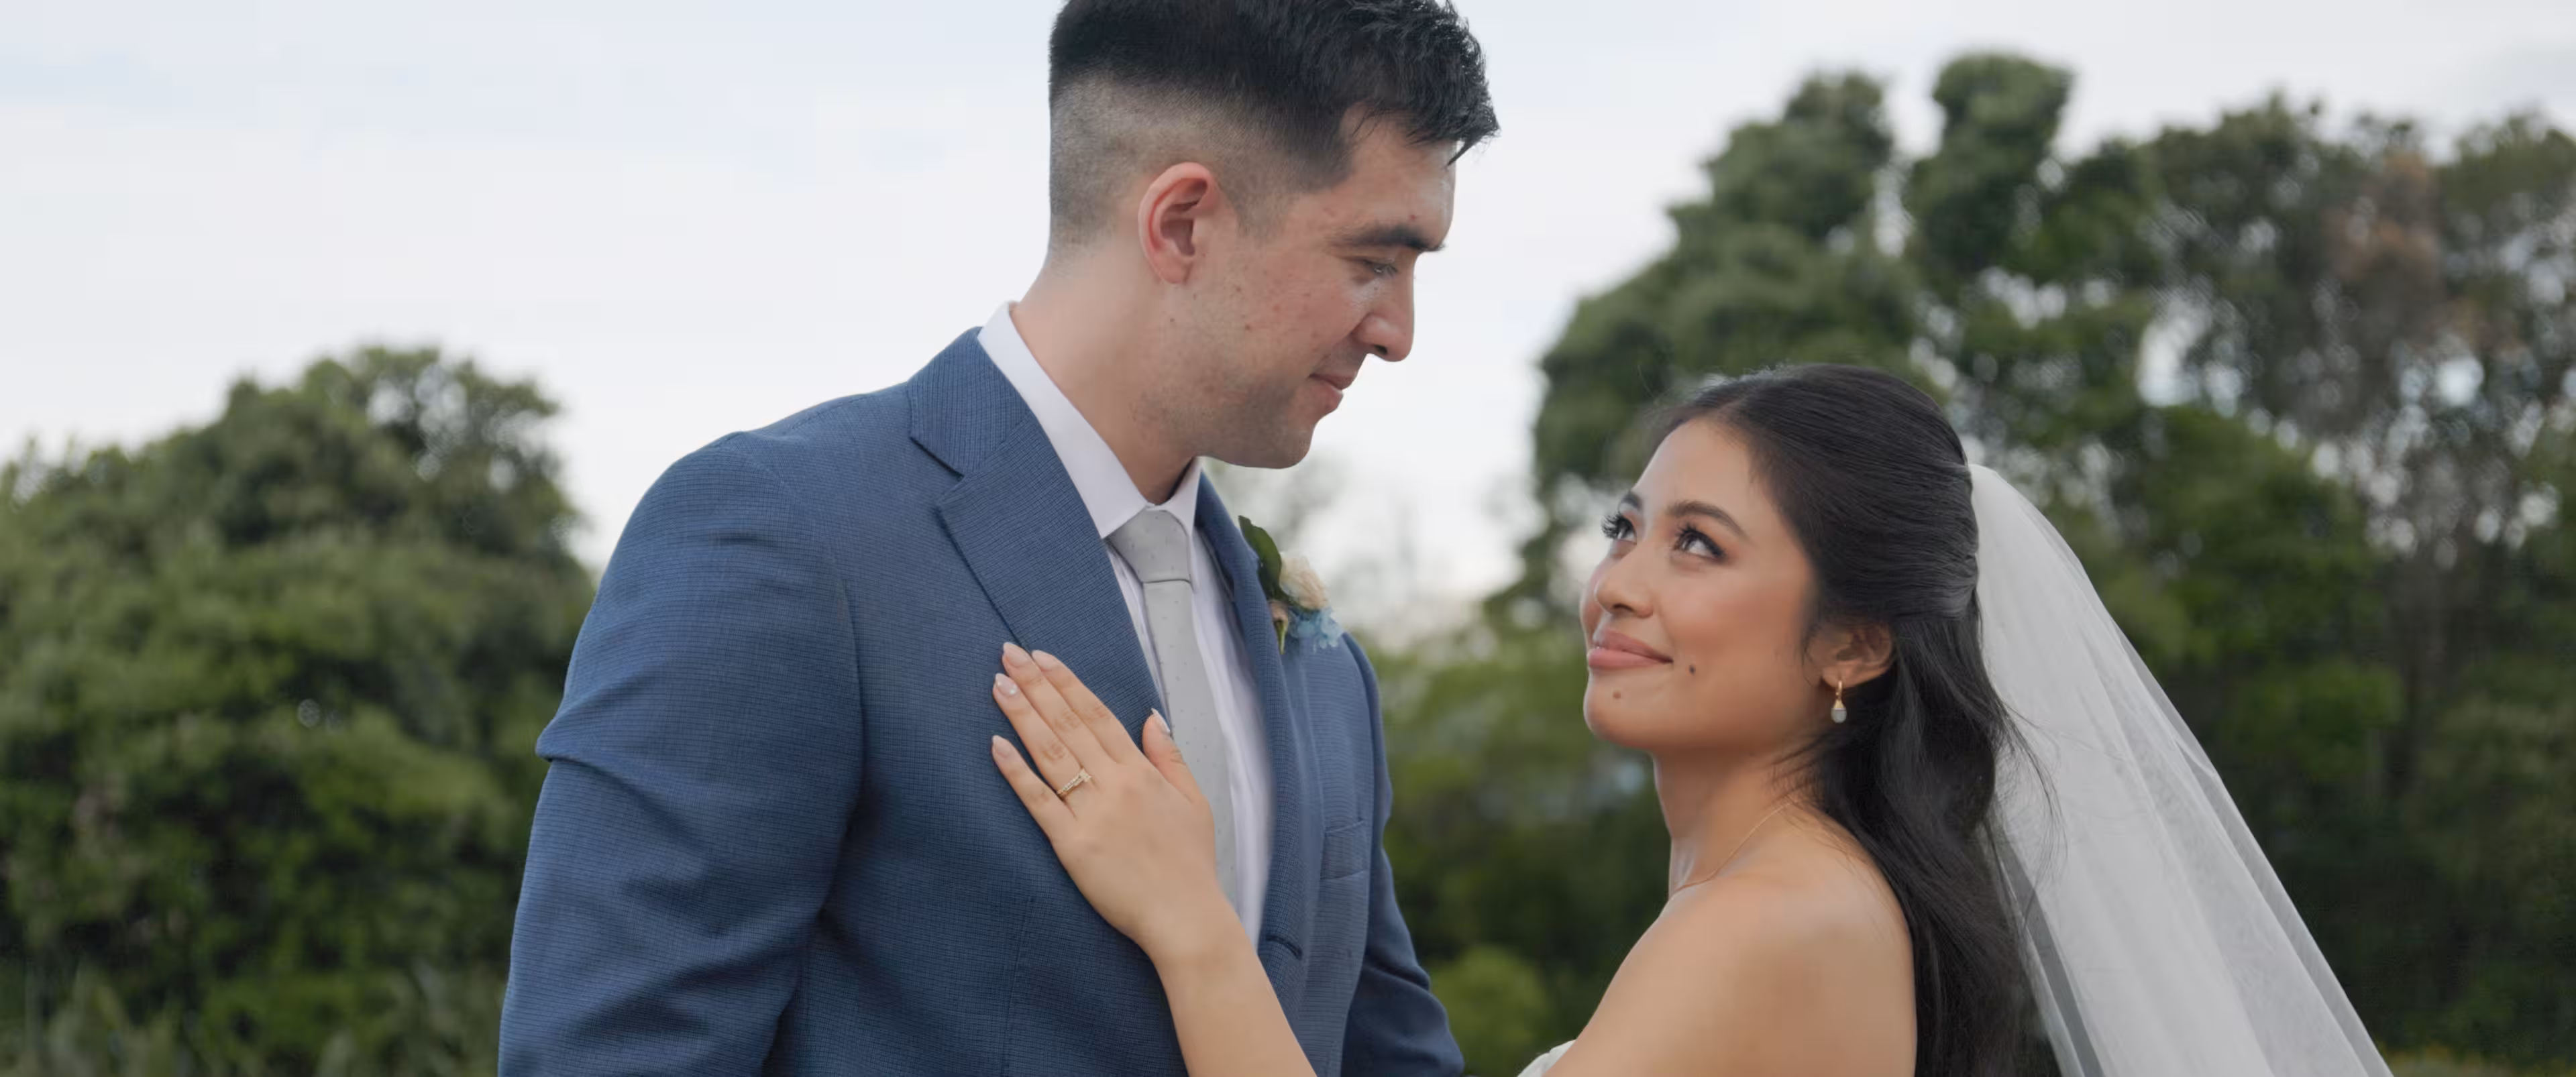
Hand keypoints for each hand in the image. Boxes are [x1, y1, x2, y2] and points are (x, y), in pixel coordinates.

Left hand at [988, 642, 1236, 961]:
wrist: (1185, 916)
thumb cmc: (1190, 863)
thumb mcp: (1194, 801)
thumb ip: (1169, 757)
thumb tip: (1151, 717)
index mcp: (1141, 772)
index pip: (1097, 715)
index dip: (1067, 683)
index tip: (1042, 657)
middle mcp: (1114, 784)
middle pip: (1068, 725)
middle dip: (1036, 686)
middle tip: (1007, 654)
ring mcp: (1091, 814)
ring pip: (1050, 754)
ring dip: (1022, 716)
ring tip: (997, 684)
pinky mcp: (1071, 845)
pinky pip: (1038, 802)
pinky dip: (1016, 772)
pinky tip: (995, 745)